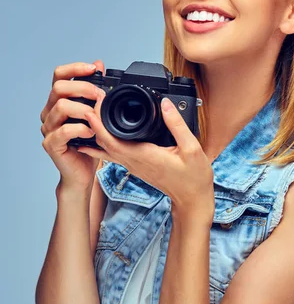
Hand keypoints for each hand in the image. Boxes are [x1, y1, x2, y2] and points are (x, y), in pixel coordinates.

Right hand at [40, 60, 105, 190]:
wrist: (83, 172)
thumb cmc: (89, 143)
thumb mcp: (97, 114)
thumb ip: (95, 91)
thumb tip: (99, 64)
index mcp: (58, 101)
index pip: (59, 75)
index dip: (75, 68)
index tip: (94, 69)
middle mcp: (50, 112)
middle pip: (58, 88)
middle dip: (83, 88)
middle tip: (100, 96)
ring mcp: (48, 128)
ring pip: (60, 107)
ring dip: (84, 109)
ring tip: (97, 117)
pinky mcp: (51, 144)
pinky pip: (63, 131)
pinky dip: (80, 129)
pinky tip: (91, 132)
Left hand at [76, 96, 214, 214]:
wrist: (191, 199)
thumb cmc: (193, 178)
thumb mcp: (192, 148)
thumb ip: (177, 125)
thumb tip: (165, 104)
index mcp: (145, 156)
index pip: (112, 141)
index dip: (98, 125)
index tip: (92, 109)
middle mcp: (135, 162)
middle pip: (104, 144)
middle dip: (94, 124)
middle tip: (91, 104)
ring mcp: (134, 166)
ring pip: (106, 150)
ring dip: (97, 133)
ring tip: (91, 115)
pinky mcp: (136, 166)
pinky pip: (113, 154)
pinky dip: (104, 142)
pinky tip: (98, 135)